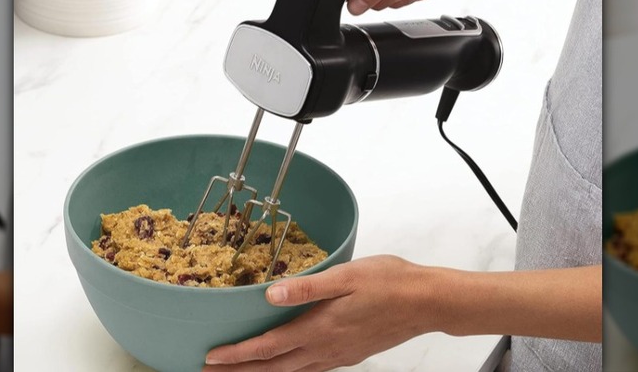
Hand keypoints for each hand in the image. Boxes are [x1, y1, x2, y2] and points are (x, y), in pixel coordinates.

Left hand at [204, 255, 441, 370]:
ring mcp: (338, 355)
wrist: (427, 302)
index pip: (268, 348)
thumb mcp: (347, 275)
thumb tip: (271, 295)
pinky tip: (286, 367)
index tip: (210, 359)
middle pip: (274, 368)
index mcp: (319, 328)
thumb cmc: (389, 281)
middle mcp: (325, 348)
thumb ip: (307, 288)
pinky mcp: (349, 354)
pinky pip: (311, 370)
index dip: (237, 355)